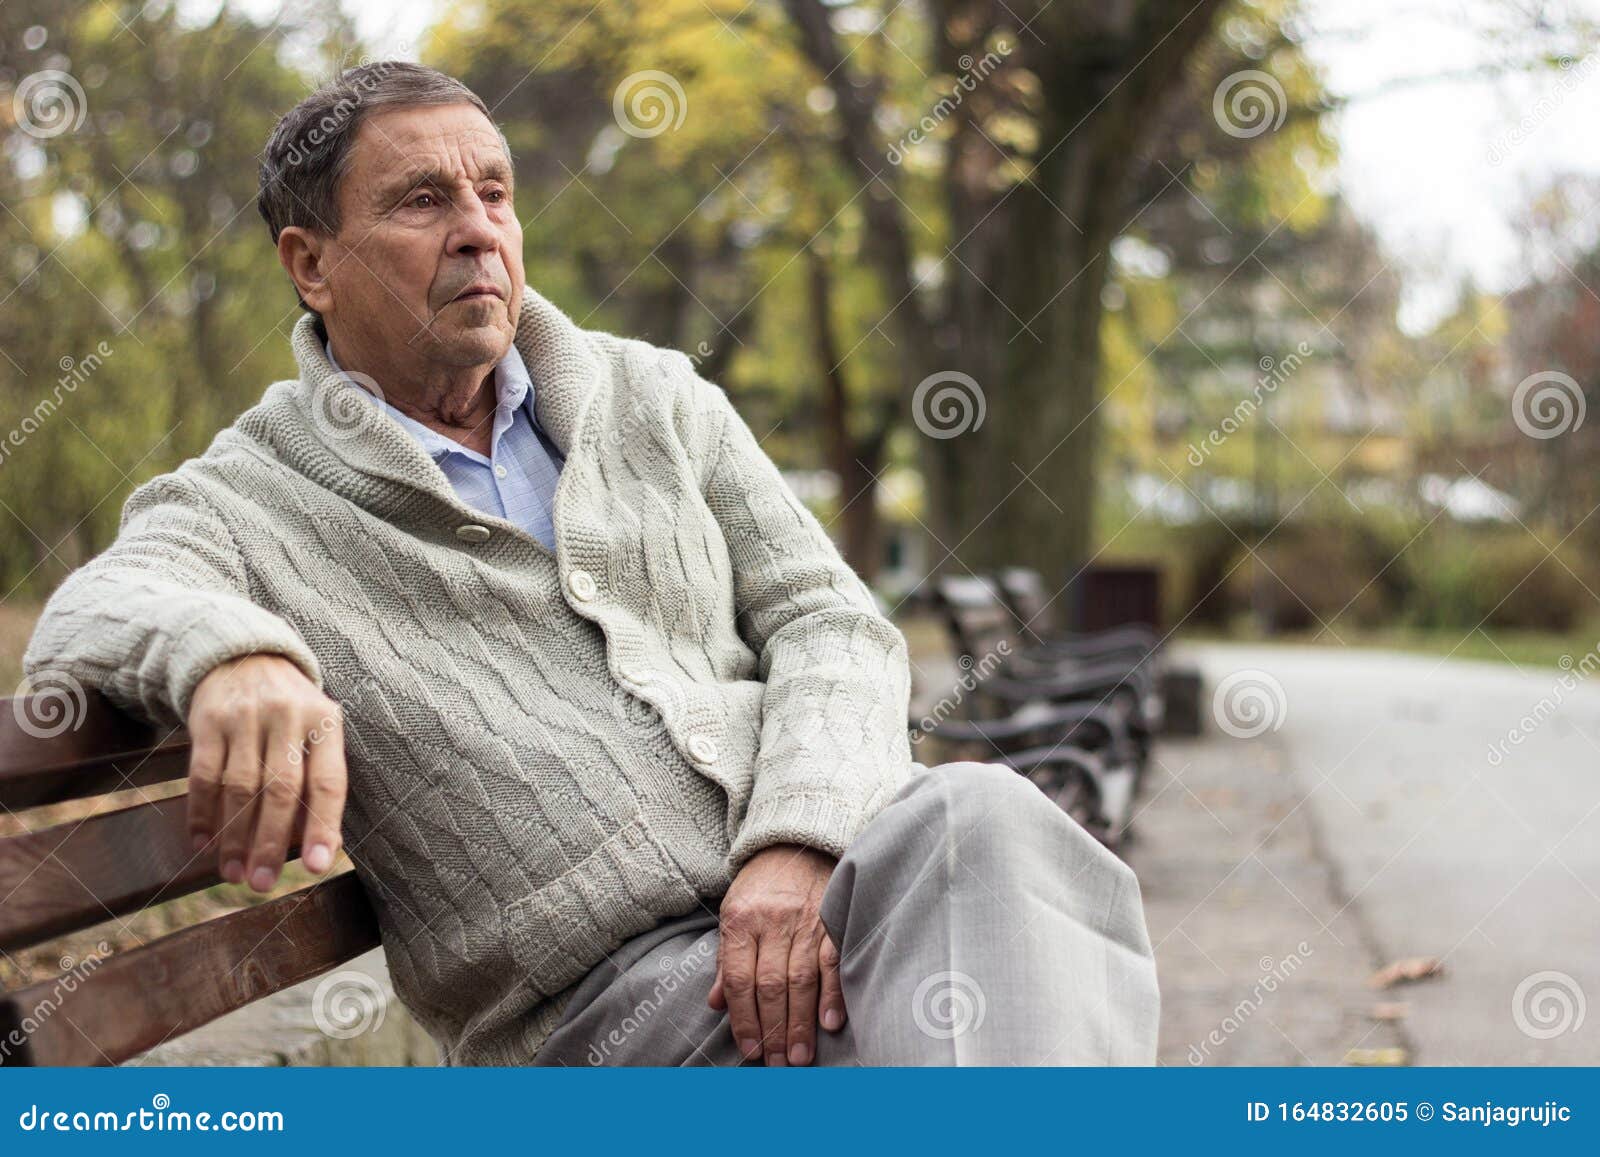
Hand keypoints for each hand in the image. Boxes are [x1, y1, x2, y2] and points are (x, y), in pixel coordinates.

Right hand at [186, 654, 347, 892]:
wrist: (244, 654)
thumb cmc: (290, 710)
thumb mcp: (316, 729)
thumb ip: (317, 778)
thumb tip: (318, 845)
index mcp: (325, 722)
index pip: (328, 781)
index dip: (324, 826)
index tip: (319, 867)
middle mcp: (288, 716)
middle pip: (281, 790)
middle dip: (272, 843)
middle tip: (263, 884)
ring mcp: (246, 716)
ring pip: (240, 788)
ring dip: (235, 838)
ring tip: (233, 873)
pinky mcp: (208, 720)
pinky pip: (204, 776)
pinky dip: (202, 814)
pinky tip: (204, 842)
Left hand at [708, 843, 843, 1065]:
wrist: (796, 841)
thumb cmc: (760, 886)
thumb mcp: (733, 913)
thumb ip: (727, 960)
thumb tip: (717, 1004)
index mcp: (741, 921)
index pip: (740, 980)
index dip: (744, 1020)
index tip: (751, 1050)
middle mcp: (773, 921)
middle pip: (771, 985)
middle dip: (774, 1030)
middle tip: (779, 1063)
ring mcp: (806, 920)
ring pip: (801, 980)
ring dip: (801, 1023)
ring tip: (800, 1056)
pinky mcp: (833, 919)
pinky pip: (832, 961)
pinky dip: (832, 995)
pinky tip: (830, 1023)